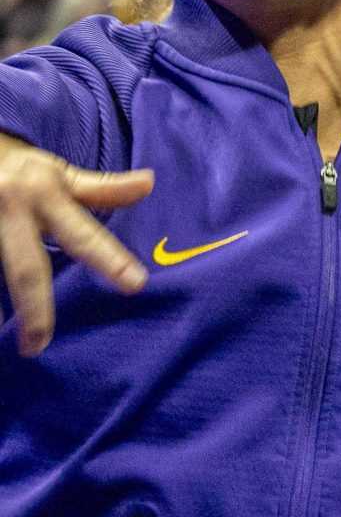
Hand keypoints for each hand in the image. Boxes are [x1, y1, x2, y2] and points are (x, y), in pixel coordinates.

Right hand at [0, 135, 151, 354]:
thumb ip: (102, 189)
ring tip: (8, 343)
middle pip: (25, 269)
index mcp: (44, 194)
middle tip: (38, 346)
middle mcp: (10, 209)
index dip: (110, 260)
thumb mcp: (58, 173)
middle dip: (34, 310)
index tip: (136, 285)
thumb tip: (150, 182)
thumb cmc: (19, 171)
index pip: (82, 236)